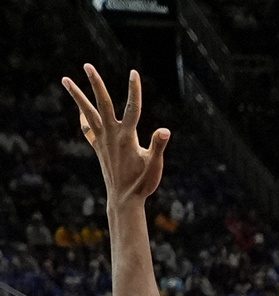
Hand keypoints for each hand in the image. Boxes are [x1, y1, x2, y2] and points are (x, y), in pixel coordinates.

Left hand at [62, 65, 169, 205]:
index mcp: (128, 137)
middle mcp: (112, 135)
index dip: (134, 90)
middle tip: (86, 65)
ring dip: (77, 96)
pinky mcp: (99, 148)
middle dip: (95, 84)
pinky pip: (87, 128)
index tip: (133, 73)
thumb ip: (158, 146)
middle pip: (102, 104)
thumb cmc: (142, 183)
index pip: (133, 108)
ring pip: (88, 112)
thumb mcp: (155, 165)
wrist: (123, 199)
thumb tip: (165, 130)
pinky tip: (80, 111)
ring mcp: (102, 141)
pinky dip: (82, 117)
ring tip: (66, 80)